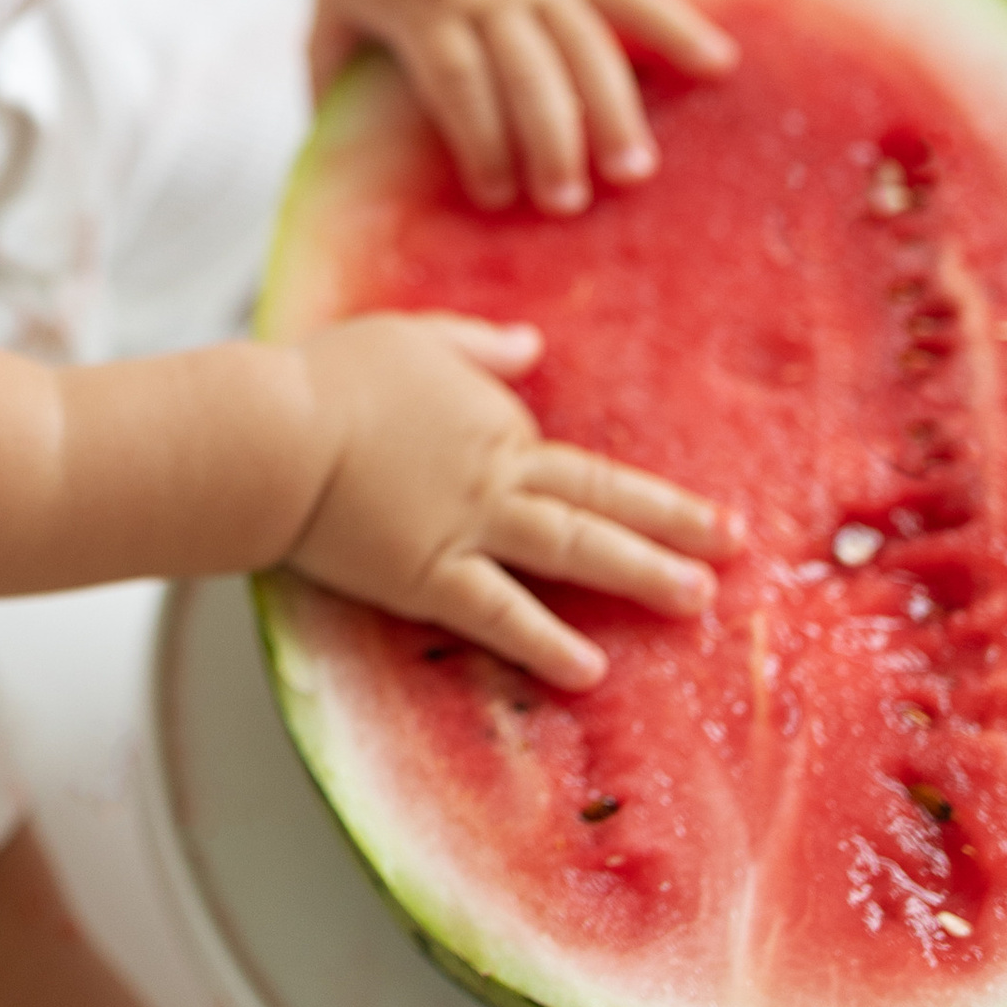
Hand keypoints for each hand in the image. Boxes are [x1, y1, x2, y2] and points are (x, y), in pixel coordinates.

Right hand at [281, 311, 737, 687]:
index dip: (592, 487)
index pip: (557, 458)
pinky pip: (502, 613)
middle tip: (732, 543)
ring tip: (697, 598)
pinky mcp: (430, 575)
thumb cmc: (327, 380)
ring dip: (641, 572)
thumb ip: (474, 345)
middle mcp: (495, 472)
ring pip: (574, 548)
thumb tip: (530, 346)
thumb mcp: (410, 337)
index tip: (631, 510)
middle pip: (600, 495)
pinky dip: (549, 641)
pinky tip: (592, 669)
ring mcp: (469, 526)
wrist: (273, 431)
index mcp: (491, 418)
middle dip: (673, 520)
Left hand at [309, 0, 736, 215]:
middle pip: (526, 69)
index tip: (494, 195)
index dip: (478, 136)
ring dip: (612, 105)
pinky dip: (677, 24)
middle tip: (566, 200)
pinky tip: (718, 63)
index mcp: (423, 5)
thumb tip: (322, 161)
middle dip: (548, 137)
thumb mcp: (329, 6)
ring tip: (633, 169)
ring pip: (585, 41)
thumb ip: (326, 79)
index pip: (457, 79)